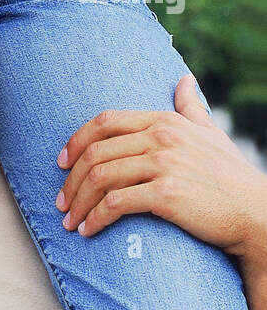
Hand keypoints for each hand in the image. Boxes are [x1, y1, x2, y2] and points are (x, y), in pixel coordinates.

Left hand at [56, 75, 266, 261]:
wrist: (255, 213)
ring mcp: (163, 164)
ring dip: (79, 202)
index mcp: (164, 120)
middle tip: (61, 201)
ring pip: (101, 178)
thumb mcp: (210, 133)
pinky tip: (89, 230)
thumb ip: (190, 106)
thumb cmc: (230, 175)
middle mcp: (160, 137)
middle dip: (71, 179)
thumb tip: (182, 80)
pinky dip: (96, 218)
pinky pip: (116, 204)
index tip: (62, 162)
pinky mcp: (166, 194)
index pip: (105, 121)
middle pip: (97, 152)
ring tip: (71, 220)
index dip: (77, 141)